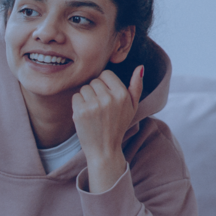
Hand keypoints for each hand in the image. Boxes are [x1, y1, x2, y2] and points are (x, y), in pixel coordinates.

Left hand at [72, 66, 142, 192]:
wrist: (104, 149)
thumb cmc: (118, 126)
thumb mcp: (132, 107)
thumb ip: (137, 86)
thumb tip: (140, 67)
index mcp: (122, 95)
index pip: (106, 74)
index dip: (104, 84)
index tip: (106, 96)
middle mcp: (108, 98)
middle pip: (94, 81)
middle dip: (95, 91)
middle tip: (100, 107)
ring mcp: (93, 105)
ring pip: (84, 88)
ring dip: (86, 98)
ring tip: (93, 111)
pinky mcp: (80, 112)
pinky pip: (75, 97)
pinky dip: (78, 104)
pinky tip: (85, 115)